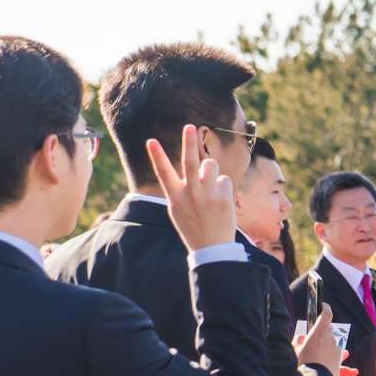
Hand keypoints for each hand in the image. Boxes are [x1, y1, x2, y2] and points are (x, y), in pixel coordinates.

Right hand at [146, 127, 236, 249]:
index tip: (151, 140)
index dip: (157, 156)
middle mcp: (191, 194)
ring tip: (210, 188)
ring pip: (211, 165)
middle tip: (190, 127)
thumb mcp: (178, 209)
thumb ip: (181, 188)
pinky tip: (221, 202)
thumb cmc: (192, 225)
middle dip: (189, 143)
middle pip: (190, 162)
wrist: (212, 248)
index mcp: (175, 197)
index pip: (163, 173)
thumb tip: (194, 165)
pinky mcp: (224, 197)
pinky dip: (222, 187)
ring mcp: (208, 195)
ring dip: (211, 171)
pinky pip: (224, 179)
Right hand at [293, 302, 344, 371]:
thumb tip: (301, 337)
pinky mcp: (339, 359)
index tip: (322, 305)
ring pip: (329, 342)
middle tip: (309, 341)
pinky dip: (326, 356)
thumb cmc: (302, 366)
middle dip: (319, 332)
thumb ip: (297, 342)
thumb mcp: (294, 353)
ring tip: (312, 356)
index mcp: (319, 333)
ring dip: (322, 345)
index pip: (326, 314)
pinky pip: (332, 353)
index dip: (325, 308)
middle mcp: (330, 339)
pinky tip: (318, 363)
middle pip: (326, 330)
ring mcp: (336, 349)